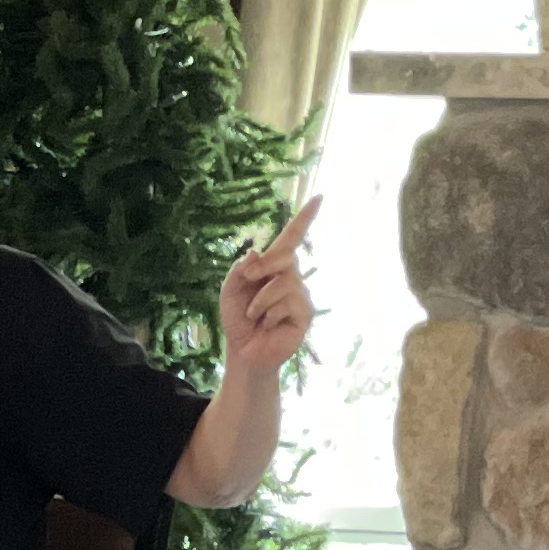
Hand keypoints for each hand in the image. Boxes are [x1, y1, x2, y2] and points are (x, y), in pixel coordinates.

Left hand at [218, 200, 318, 383]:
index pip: (292, 238)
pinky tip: (269, 325)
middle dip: (262, 268)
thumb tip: (255, 252)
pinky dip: (270, 314)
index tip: (319, 198)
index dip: (305, 218)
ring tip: (255, 316)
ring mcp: (300, 295)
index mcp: (273, 267)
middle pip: (285, 256)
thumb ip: (238, 270)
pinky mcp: (305, 313)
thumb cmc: (238, 319)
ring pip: (284, 282)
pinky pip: (289, 302)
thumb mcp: (229, 291)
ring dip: (260, 300)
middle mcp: (291, 277)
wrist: (243, 351)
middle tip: (248, 281)